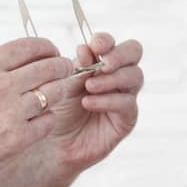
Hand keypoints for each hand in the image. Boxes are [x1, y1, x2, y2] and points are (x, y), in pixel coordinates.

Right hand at [0, 38, 79, 186]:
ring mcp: (11, 114)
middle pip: (49, 67)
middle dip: (62, 66)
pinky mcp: (18, 139)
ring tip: (59, 90)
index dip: (47, 47)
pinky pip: (49, 120)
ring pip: (54, 93)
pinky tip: (41, 117)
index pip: (30, 46)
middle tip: (66, 68)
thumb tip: (27, 55)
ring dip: (61, 90)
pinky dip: (48, 117)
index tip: (52, 52)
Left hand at [42, 32, 143, 172]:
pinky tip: (88, 103)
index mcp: (100, 63)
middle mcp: (116, 77)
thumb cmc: (57, 110)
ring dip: (111, 79)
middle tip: (103, 63)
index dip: (106, 41)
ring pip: (135, 77)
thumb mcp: (63, 84)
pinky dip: (108, 100)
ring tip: (89, 87)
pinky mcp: (126, 120)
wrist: (51, 145)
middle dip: (120, 55)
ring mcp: (124, 97)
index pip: (112, 43)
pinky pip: (127, 104)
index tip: (94, 46)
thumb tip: (86, 48)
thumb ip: (78, 67)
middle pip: (134, 53)